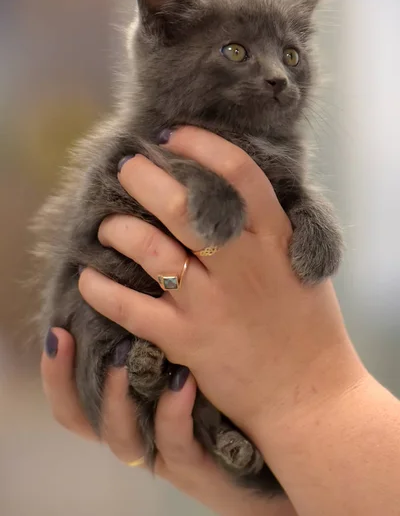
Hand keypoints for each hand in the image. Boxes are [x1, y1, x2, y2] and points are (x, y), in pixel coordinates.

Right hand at [41, 328, 296, 515]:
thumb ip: (174, 316)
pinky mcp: (200, 466)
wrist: (282, 434)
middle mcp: (139, 426)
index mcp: (134, 399)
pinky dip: (171, 413)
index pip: (76, 389)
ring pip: (119, 436)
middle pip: (80, 417)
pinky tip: (182, 380)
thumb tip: (157, 263)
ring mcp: (165, 450)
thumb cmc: (235, 389)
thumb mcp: (199, 350)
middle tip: (65, 335)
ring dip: (114, 396)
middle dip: (64, 378)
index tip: (56, 325)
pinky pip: (175, 445)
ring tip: (121, 356)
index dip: (57, 366)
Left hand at [78, 127, 366, 438]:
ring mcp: (212, 303)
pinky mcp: (187, 340)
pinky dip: (101, 290)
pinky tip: (88, 278)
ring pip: (150, 249)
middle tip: (126, 168)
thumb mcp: (299, 264)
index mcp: (274, 239)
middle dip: (144, 177)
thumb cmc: (307, 326)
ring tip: (109, 226)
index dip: (200, 145)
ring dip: (119, 229)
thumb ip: (268, 227)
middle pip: (181, 205)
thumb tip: (230, 190)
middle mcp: (242, 265)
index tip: (173, 136)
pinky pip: (131, 307)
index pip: (237, 174)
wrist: (309, 395)